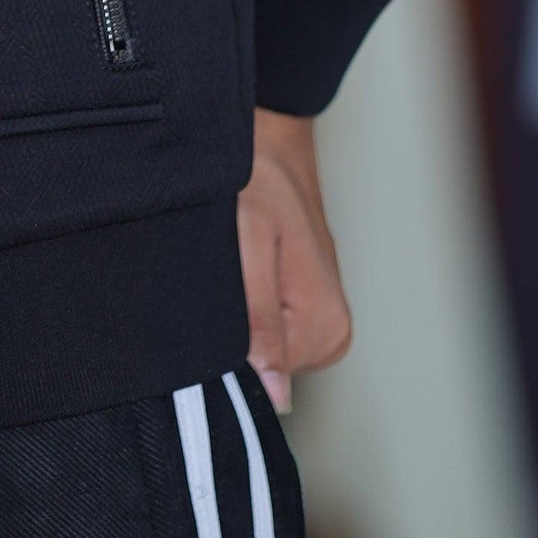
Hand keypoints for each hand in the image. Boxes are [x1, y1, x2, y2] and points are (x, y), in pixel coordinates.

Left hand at [237, 106, 350, 412]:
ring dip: (232, 316)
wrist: (269, 140)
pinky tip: (234, 273)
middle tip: (216, 276)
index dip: (222, 350)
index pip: (261, 380)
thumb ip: (259, 318)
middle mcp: (330, 334)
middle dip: (227, 331)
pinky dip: (239, 307)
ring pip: (257, 348)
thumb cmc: (258, 177)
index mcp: (325, 327)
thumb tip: (273, 397)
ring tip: (229, 266)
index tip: (207, 306)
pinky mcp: (302, 311)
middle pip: (260, 367)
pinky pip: (262, 328)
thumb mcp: (250, 241)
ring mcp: (318, 324)